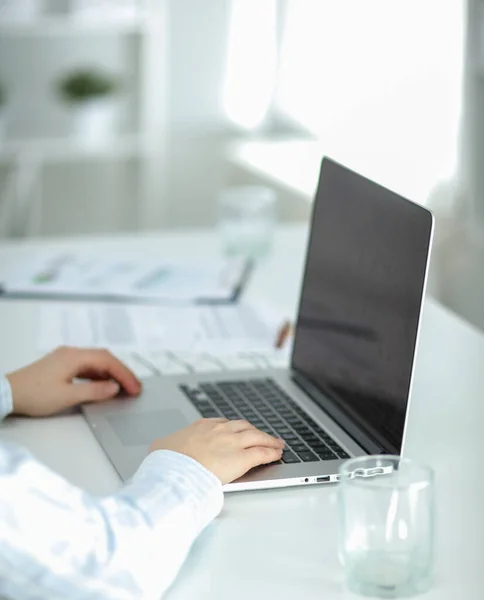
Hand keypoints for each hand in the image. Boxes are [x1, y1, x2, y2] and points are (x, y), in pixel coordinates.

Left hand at [6, 346, 141, 416]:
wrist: (7, 393)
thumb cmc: (35, 395)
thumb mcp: (67, 396)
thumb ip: (94, 391)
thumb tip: (114, 387)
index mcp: (75, 357)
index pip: (108, 361)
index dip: (124, 374)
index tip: (135, 388)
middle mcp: (71, 353)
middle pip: (104, 358)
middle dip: (121, 372)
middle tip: (134, 387)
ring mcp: (65, 358)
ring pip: (96, 362)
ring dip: (111, 373)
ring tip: (123, 387)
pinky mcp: (60, 365)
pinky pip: (86, 367)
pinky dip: (99, 375)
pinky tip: (103, 385)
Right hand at [149, 418, 284, 484]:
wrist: (175, 470)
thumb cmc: (167, 461)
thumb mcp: (162, 447)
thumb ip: (166, 445)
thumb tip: (160, 448)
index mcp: (202, 426)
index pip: (224, 424)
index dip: (234, 429)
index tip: (238, 432)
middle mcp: (220, 430)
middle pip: (244, 427)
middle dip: (255, 432)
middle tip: (263, 435)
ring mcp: (233, 443)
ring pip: (257, 437)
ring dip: (269, 440)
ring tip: (277, 444)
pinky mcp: (242, 458)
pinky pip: (262, 453)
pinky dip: (272, 452)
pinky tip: (278, 454)